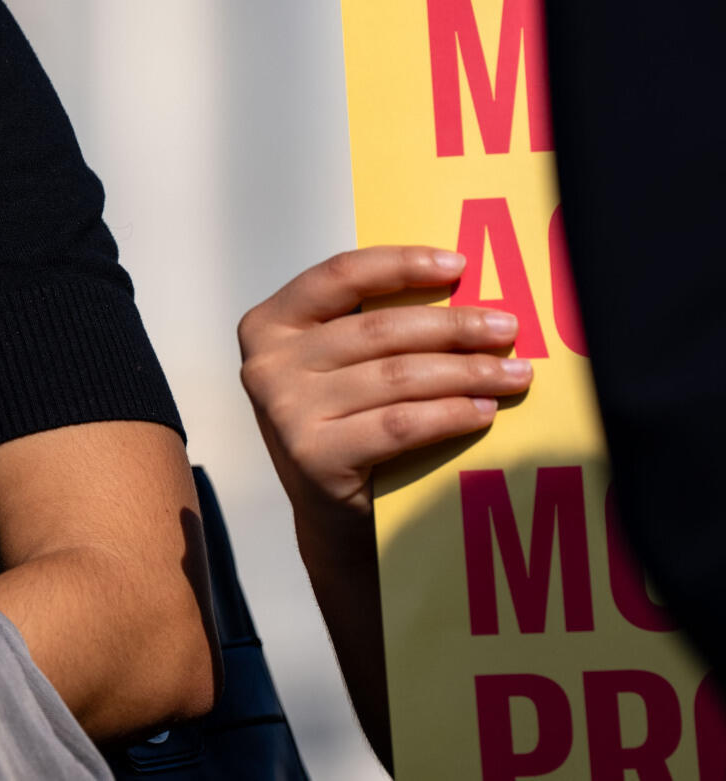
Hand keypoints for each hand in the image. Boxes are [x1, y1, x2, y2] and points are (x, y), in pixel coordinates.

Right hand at [238, 245, 529, 523]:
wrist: (329, 516)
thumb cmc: (344, 426)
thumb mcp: (338, 366)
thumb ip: (369, 328)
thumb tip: (460, 290)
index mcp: (270, 325)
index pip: (338, 276)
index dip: (401, 264)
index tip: (458, 265)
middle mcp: (268, 364)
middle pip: (378, 329)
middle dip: (454, 326)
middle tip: (506, 329)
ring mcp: (287, 411)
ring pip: (398, 377)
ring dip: (467, 373)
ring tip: (513, 374)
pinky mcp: (315, 456)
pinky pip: (400, 424)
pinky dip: (450, 415)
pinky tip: (483, 411)